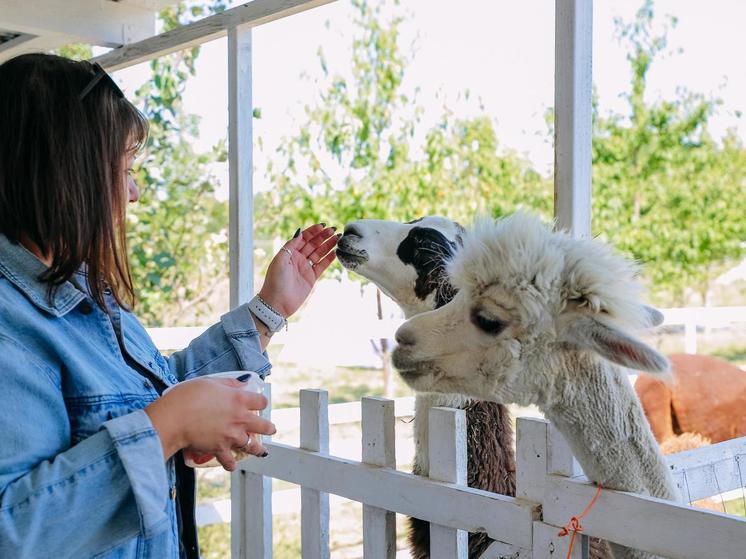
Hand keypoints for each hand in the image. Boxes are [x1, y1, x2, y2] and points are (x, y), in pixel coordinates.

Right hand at [145, 378, 275, 470]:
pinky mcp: (220, 449)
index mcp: (239, 399)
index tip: (260, 403)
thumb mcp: (210, 382)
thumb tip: (242, 383)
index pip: (261, 401)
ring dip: (257, 449)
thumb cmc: (188, 396)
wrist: (174, 418)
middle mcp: (240, 418)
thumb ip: (229, 383)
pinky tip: (232, 464)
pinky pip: (230, 461)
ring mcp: (232, 436)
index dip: (261, 402)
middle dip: (269, 428)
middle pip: (264, 426)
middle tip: (270, 429)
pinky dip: (231, 464)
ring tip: (260, 451)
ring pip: (252, 446)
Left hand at [258, 224, 338, 317]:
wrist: (277, 303)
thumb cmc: (275, 281)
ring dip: (328, 245)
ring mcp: (305, 268)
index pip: (303, 238)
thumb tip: (300, 233)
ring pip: (319, 253)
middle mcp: (298, 258)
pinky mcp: (311, 278)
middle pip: (313, 244)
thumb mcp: (280, 260)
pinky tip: (335, 251)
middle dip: (323, 236)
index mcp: (289, 253)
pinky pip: (322, 265)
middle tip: (334, 230)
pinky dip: (329, 258)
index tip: (322, 226)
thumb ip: (290, 246)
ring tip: (338, 238)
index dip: (313, 231)